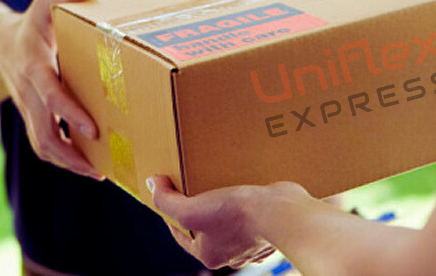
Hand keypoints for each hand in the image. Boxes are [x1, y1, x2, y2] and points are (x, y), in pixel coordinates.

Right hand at [0, 0, 103, 179]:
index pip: (51, 96)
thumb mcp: (44, 4)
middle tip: (101, 167)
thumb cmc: (30, 25)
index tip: (93, 129)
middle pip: (44, 135)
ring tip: (98, 172)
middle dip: (70, 154)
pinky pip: (44, 144)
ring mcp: (28, 109)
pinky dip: (64, 157)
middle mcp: (29, 94)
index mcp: (35, 67)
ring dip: (68, 163)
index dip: (70, 113)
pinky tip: (89, 162)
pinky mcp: (32, 117)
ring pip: (42, 145)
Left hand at [147, 176, 295, 269]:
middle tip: (193, 184)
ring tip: (217, 180)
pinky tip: (243, 184)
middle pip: (205, 227)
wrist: (283, 213)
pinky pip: (251, 213)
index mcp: (209, 255)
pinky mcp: (267, 226)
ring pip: (228, 220)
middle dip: (198, 206)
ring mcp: (251, 241)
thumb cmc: (237, 216)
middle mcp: (231, 253)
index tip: (167, 193)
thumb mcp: (191, 209)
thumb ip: (166, 201)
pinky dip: (245, 200)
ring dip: (222, 202)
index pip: (180, 235)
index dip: (169, 213)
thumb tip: (152, 185)